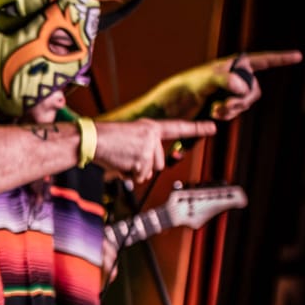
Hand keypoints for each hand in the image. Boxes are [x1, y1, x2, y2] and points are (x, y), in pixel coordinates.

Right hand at [90, 118, 217, 185]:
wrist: (92, 139)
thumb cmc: (107, 140)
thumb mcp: (131, 138)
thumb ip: (145, 148)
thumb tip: (148, 171)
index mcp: (151, 127)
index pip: (178, 128)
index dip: (196, 128)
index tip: (212, 127)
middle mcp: (153, 136)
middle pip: (159, 164)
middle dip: (143, 167)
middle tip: (127, 157)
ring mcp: (148, 148)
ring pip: (148, 173)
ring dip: (134, 172)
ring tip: (121, 159)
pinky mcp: (141, 159)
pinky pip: (138, 177)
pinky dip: (127, 175)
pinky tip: (119, 163)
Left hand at [170, 50, 302, 121]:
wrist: (170, 109)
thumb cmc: (183, 88)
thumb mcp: (202, 81)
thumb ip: (224, 80)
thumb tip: (243, 87)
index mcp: (231, 65)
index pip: (260, 60)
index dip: (280, 59)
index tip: (298, 56)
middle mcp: (233, 78)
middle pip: (254, 90)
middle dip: (242, 100)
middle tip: (223, 107)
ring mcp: (229, 93)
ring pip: (246, 104)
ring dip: (233, 110)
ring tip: (215, 111)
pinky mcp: (224, 106)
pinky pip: (236, 113)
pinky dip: (227, 115)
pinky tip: (213, 115)